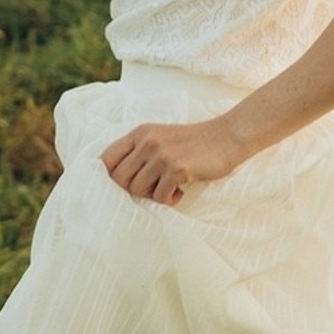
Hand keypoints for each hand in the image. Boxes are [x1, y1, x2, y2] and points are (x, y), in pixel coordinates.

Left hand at [100, 117, 245, 205]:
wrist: (226, 137)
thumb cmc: (193, 143)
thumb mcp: (161, 138)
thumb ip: (140, 151)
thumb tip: (119, 181)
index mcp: (140, 133)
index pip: (107, 158)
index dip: (111, 176)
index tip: (125, 185)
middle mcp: (147, 141)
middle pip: (119, 178)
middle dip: (132, 190)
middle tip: (151, 190)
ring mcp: (161, 154)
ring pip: (137, 189)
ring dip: (152, 196)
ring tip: (168, 190)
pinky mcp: (177, 168)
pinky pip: (159, 196)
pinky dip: (169, 200)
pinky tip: (180, 192)